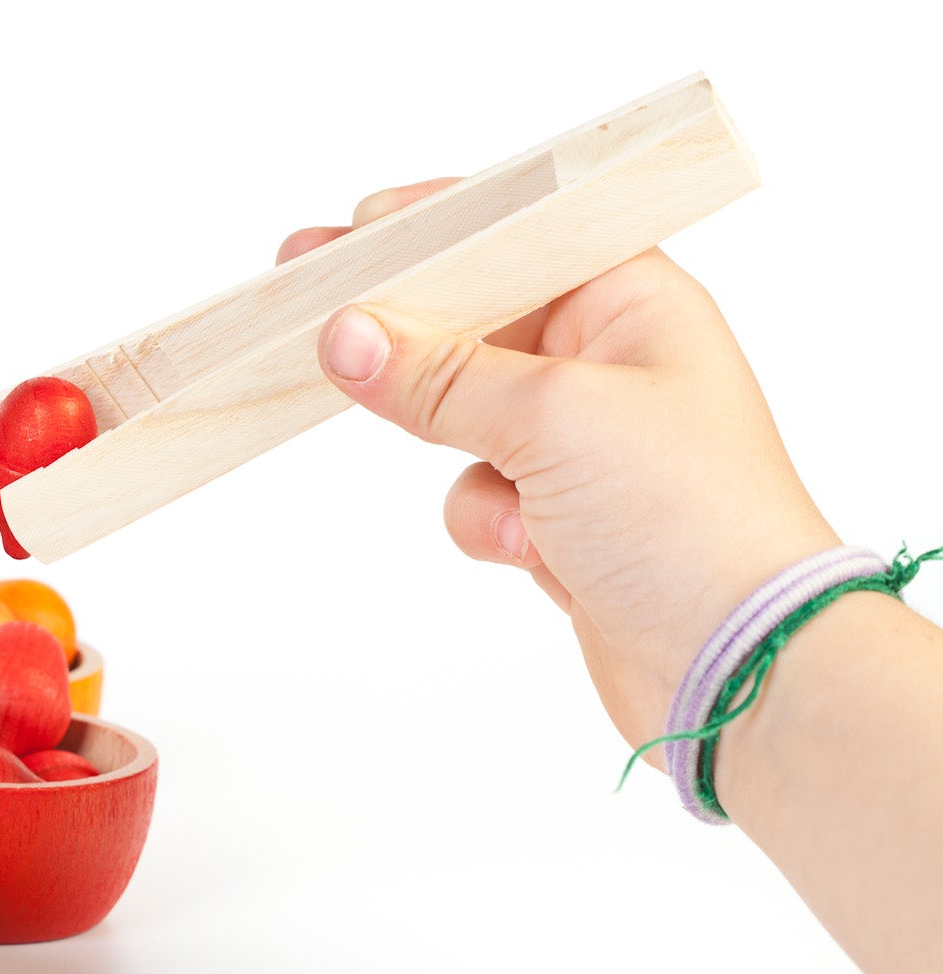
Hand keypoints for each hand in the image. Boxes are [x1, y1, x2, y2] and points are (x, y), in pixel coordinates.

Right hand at [283, 181, 838, 751]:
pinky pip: (477, 491)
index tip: (344, 238)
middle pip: (476, 323)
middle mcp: (612, 360)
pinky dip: (487, 522)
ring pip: (462, 416)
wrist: (738, 661)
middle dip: (407, 341)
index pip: (516, 236)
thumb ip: (438, 373)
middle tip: (313, 322)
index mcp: (634, 303)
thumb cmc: (691, 518)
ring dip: (465, 458)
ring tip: (513, 501)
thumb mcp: (552, 418)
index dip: (431, 232)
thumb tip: (346, 336)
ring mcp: (585, 441)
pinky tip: (532, 550)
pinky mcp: (562, 512)